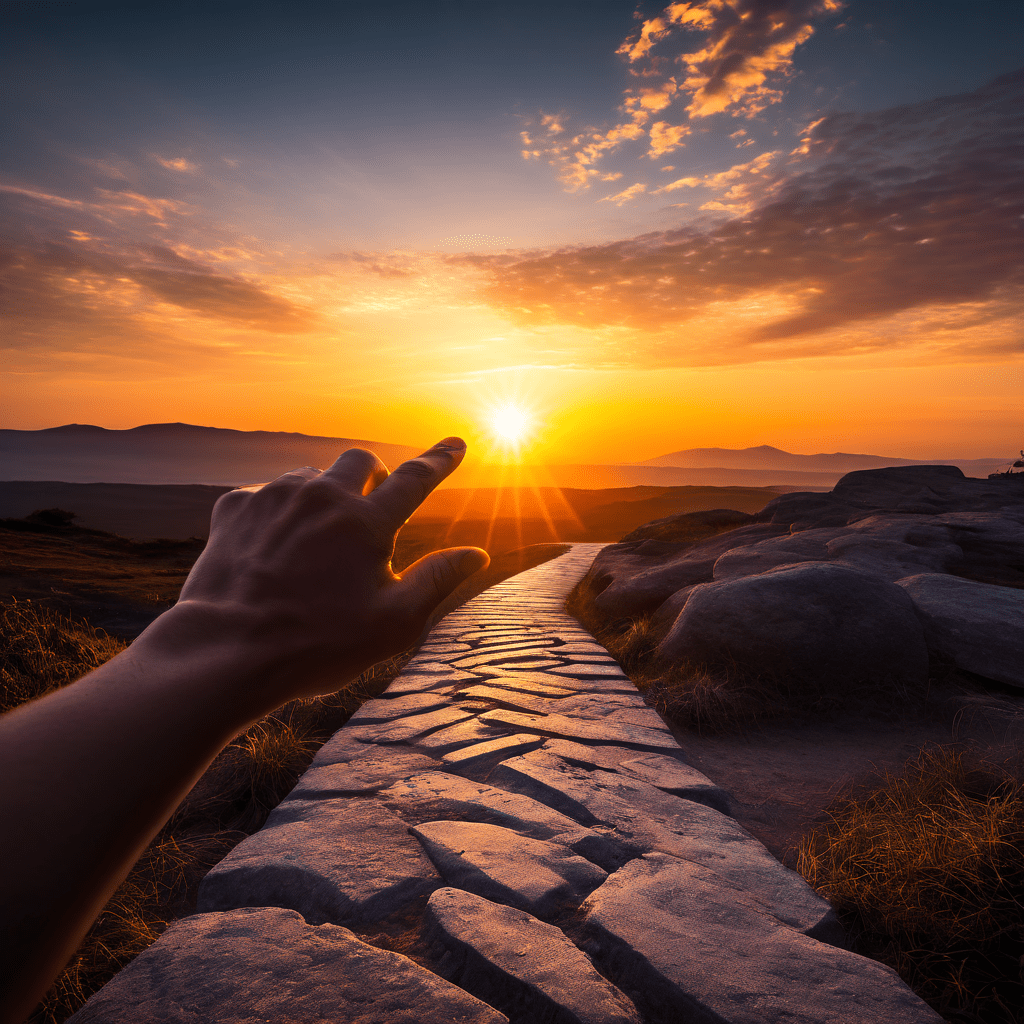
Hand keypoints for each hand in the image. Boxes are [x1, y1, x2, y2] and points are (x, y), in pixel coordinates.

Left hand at [159, 436, 488, 705]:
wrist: (224, 652)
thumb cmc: (316, 645)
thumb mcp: (393, 623)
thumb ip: (438, 580)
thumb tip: (476, 554)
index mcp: (366, 523)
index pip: (414, 480)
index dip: (440, 460)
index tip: (456, 444)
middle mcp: (322, 497)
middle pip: (359, 461)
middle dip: (373, 475)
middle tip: (371, 505)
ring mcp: (275, 497)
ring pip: (310, 476)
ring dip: (323, 496)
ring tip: (316, 542)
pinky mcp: (235, 508)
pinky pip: (266, 494)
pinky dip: (278, 513)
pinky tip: (272, 548)